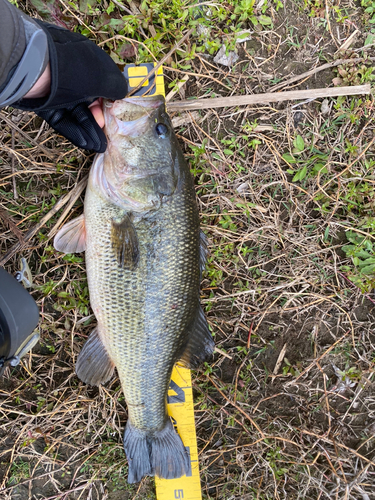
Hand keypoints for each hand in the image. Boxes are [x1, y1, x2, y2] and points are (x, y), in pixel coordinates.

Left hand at [15, 20, 126, 151]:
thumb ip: (116, 86)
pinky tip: (88, 144)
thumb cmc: (73, 69)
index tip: (118, 114)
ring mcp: (59, 92)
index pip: (103, 83)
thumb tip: (123, 92)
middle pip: (91, 101)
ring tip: (100, 146)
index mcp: (88, 63)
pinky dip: (76, 132)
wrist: (34, 70)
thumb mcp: (102, 76)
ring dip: (91, 130)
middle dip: (101, 118)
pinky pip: (65, 121)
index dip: (111, 100)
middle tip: (108, 132)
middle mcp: (74, 77)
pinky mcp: (47, 105)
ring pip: (79, 114)